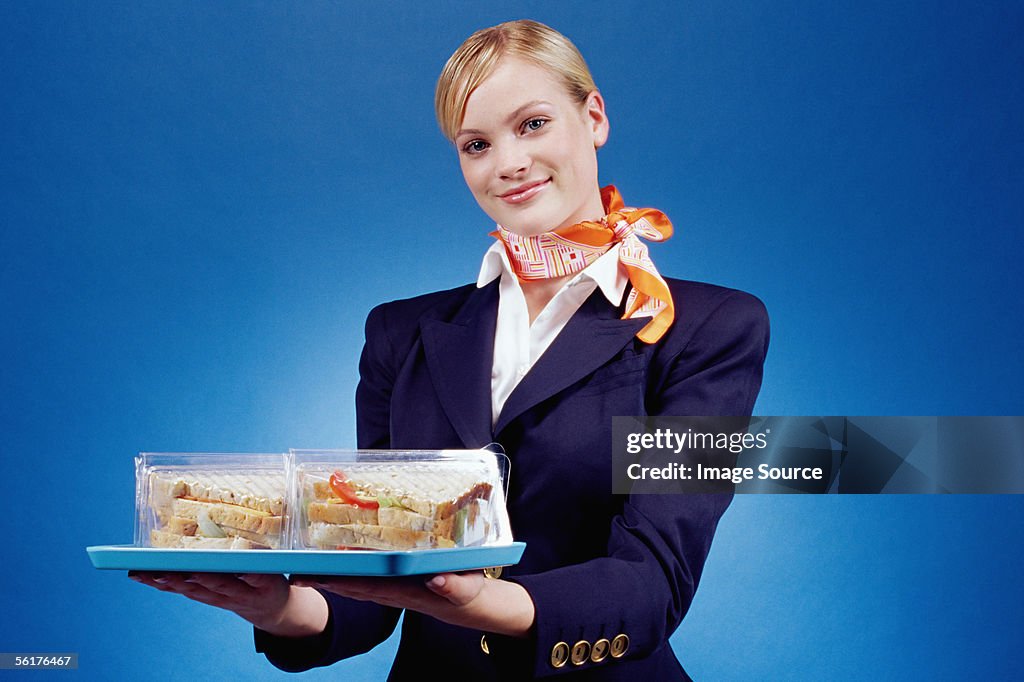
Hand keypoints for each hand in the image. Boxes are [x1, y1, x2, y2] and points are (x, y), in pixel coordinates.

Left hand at [128, 572, 327, 636]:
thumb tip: (248, 534)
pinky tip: (146, 577)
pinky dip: (166, 585)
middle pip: (216, 585)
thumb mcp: (281, 569)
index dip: (239, 570)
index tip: (227, 564)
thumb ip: (265, 555)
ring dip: (171, 582)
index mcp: (265, 583)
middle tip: (172, 569)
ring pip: (196, 591)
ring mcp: (225, 600)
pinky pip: (187, 593)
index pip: (253, 576)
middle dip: (193, 577)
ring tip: (147, 572)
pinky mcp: (212, 600)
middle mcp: (242, 594)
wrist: (273, 610)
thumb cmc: (274, 579)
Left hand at [291, 571, 533, 637]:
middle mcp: (401, 592)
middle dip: (327, 578)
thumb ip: (456, 586)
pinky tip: (350, 560)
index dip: (341, 579)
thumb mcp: (472, 594)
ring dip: (338, 575)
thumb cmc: (481, 602)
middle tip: (296, 569)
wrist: (491, 611)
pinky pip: (378, 576)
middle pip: (357, 585)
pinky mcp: (409, 582)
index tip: (314, 573)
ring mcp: (403, 588)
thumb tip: (436, 577)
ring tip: (312, 564)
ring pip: (364, 582)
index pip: (368, 586)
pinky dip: (360, 568)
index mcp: (411, 593)